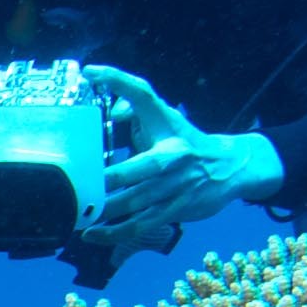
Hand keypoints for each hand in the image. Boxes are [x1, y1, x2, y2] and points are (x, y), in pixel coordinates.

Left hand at [80, 65, 282, 245]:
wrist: (230, 167)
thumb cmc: (184, 140)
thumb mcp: (164, 120)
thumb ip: (135, 111)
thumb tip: (109, 106)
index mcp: (167, 124)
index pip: (143, 95)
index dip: (118, 80)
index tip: (90, 72)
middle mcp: (173, 155)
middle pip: (139, 166)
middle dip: (108, 178)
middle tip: (77, 182)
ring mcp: (175, 186)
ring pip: (134, 201)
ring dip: (103, 210)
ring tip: (76, 213)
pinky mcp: (176, 210)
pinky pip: (141, 224)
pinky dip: (114, 232)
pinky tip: (92, 235)